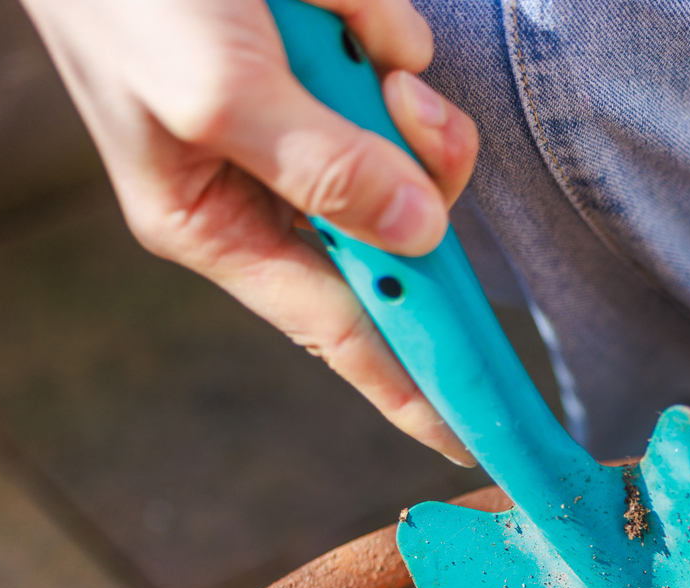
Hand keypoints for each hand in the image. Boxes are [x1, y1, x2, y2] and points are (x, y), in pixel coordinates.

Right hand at [19, 0, 479, 463]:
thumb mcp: (216, 89)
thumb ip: (321, 169)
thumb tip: (419, 236)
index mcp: (216, 223)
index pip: (339, 328)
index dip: (410, 385)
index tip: (473, 442)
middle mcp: (266, 182)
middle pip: (403, 226)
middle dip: (417, 164)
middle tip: (399, 104)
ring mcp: (303, 116)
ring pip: (413, 135)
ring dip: (389, 73)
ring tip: (323, 15)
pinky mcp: (326, 51)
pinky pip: (396, 53)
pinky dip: (370, 12)